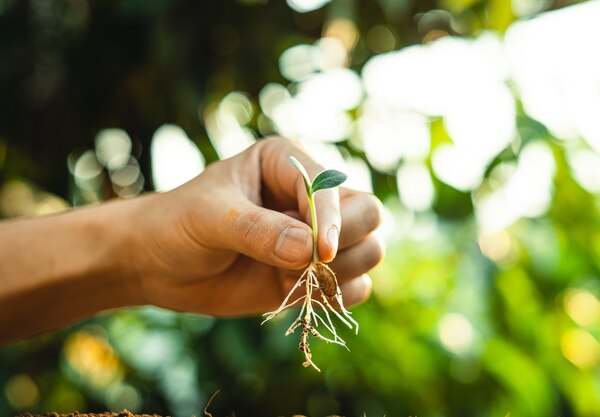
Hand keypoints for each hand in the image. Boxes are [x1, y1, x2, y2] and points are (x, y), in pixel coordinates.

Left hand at [131, 137, 383, 315]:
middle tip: (307, 265)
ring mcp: (316, 237)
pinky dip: (336, 297)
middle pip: (368, 214)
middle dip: (347, 243)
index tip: (320, 253)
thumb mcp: (209, 218)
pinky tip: (294, 294)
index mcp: (288, 163)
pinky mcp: (314, 273)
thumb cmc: (178, 224)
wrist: (160, 264)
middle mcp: (310, 197)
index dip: (333, 219)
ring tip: (287, 279)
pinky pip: (355, 286)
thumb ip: (257, 230)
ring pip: (369, 251)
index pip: (332, 187)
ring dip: (339, 273)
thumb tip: (310, 250)